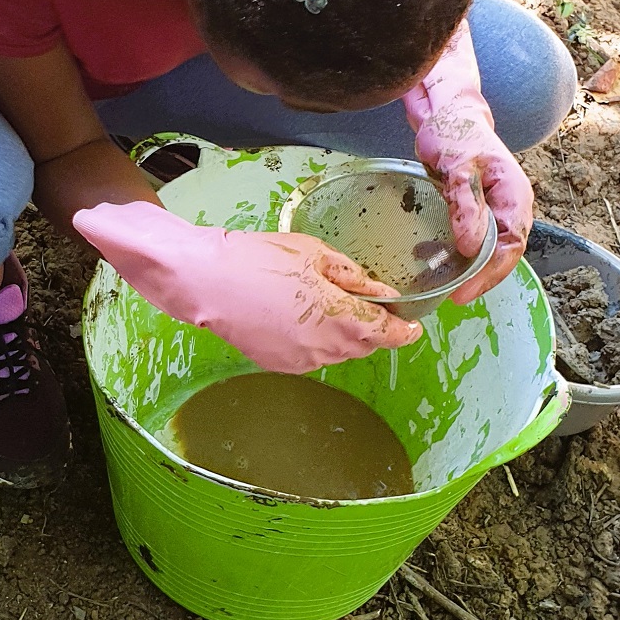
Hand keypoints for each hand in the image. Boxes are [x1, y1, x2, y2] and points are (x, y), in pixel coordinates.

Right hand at [74, 201, 422, 372]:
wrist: (205, 281)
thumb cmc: (259, 258)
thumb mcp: (314, 254)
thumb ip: (353, 277)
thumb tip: (382, 293)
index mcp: (339, 319)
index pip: (385, 333)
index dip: (403, 331)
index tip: (413, 326)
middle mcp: (325, 349)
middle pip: (363, 345)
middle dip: (372, 329)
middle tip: (371, 305)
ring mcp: (300, 361)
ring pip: (338, 353)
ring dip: (344, 336)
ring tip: (330, 307)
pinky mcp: (278, 365)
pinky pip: (311, 356)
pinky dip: (318, 341)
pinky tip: (302, 317)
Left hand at [402, 19, 532, 303]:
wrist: (448, 115)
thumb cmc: (454, 135)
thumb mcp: (457, 168)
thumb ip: (465, 206)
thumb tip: (472, 249)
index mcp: (514, 195)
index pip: (511, 244)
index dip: (491, 272)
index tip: (465, 292)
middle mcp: (511, 205)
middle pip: (504, 252)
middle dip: (482, 278)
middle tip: (454, 298)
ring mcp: (496, 208)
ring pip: (490, 248)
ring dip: (472, 269)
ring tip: (446, 285)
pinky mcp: (479, 209)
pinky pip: (475, 238)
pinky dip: (459, 253)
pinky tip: (435, 260)